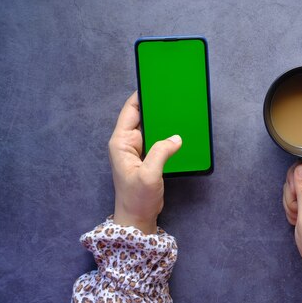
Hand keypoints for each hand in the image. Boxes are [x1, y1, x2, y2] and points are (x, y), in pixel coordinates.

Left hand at [108, 92, 181, 233]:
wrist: (138, 218)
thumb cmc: (137, 199)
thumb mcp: (149, 175)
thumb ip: (161, 153)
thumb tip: (176, 137)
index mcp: (121, 142)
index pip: (130, 110)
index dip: (141, 95)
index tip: (155, 83)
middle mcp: (128, 142)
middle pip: (142, 115)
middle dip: (156, 105)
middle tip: (173, 95)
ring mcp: (138, 149)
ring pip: (152, 127)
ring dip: (164, 120)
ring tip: (179, 109)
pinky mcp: (148, 156)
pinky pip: (158, 138)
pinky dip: (168, 133)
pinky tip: (180, 129)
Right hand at [282, 159, 301, 281]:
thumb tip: (300, 166)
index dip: (297, 178)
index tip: (296, 196)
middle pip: (301, 175)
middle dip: (293, 192)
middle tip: (297, 210)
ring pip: (296, 186)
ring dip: (292, 201)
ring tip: (298, 217)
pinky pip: (298, 196)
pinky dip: (294, 207)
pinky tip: (298, 218)